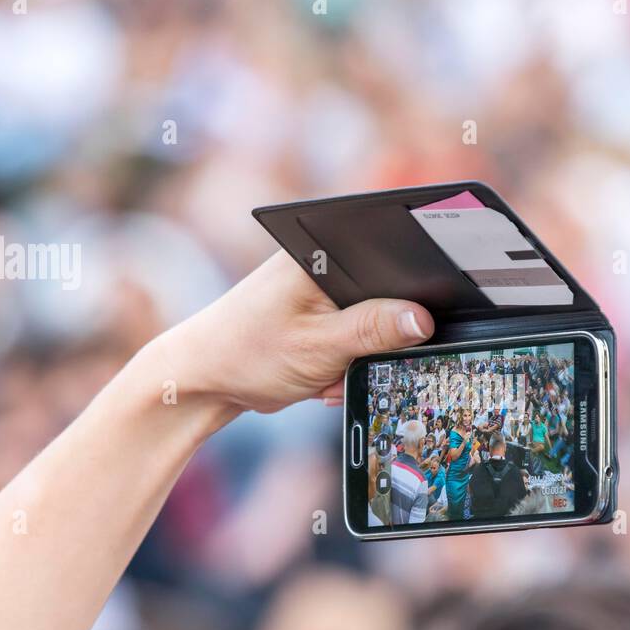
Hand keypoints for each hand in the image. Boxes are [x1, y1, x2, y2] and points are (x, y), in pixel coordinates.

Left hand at [152, 250, 433, 419]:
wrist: (205, 379)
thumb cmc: (247, 353)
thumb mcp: (319, 344)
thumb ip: (374, 328)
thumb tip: (424, 318)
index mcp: (324, 250)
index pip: (391, 254)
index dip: (417, 286)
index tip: (421, 323)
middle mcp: (326, 262)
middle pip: (388, 294)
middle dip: (380, 337)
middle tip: (351, 361)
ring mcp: (325, 291)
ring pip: (375, 322)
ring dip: (360, 356)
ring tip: (326, 371)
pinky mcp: (323, 316)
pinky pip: (357, 338)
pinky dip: (347, 362)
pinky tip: (321, 376)